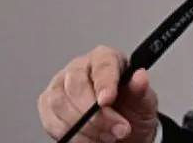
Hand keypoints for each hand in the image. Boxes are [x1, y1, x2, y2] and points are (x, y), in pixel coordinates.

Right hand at [39, 45, 159, 142]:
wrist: (122, 131)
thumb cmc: (131, 110)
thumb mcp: (144, 101)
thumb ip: (141, 90)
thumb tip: (140, 77)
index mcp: (105, 58)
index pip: (102, 65)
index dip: (104, 83)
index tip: (108, 101)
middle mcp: (79, 68)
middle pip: (76, 86)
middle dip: (96, 114)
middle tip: (117, 130)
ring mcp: (60, 85)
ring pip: (60, 105)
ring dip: (84, 127)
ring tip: (106, 137)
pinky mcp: (48, 105)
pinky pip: (51, 121)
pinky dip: (71, 135)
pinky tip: (89, 139)